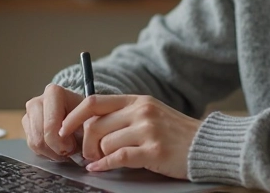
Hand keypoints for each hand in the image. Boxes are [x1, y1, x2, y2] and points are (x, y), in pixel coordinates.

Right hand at [22, 84, 84, 160]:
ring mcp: (29, 112)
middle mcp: (37, 100)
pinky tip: (56, 146)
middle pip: (40, 137)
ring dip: (50, 152)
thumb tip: (69, 150)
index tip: (73, 147)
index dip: (61, 143)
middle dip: (55, 149)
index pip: (50, 126)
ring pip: (34, 143)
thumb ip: (81, 133)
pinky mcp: (26, 123)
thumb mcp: (88, 121)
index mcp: (54, 93)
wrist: (78, 112)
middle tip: (69, 151)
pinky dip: (45, 151)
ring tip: (64, 149)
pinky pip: (31, 145)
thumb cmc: (84, 116)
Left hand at [59, 94, 201, 179]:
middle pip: (95, 125)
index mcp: (137, 100)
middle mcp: (141, 111)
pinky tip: (100, 169)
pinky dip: (105, 165)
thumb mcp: (151, 114)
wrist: (207, 145)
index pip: (94, 102)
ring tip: (101, 161)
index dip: (73, 116)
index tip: (63, 129)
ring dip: (97, 156)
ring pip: (105, 143)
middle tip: (87, 155)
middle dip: (85, 144)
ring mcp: (148, 130)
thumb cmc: (176, 133)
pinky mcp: (154, 151)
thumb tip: (90, 127)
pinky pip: (119, 157)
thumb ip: (125, 116)